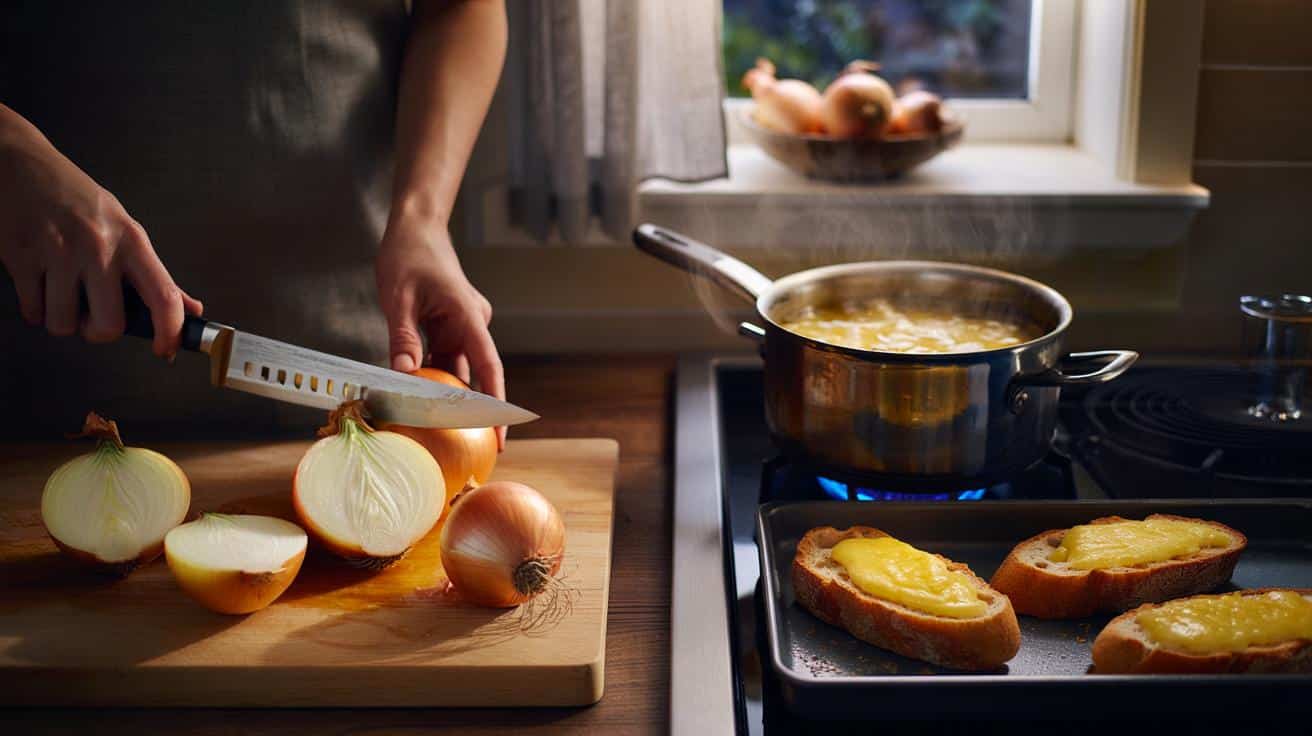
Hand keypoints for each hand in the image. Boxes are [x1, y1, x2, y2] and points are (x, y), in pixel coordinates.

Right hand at [0, 106, 200, 356]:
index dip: (169, 333)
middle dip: (99, 332)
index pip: (163, 297)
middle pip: (108, 325)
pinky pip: (32, 311)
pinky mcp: (21, 257)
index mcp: (131, 241)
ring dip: (62, 321)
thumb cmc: (75, 199)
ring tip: (62, 296)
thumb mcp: (123, 227)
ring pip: (64, 324)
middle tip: (93, 317)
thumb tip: (190, 308)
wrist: (19, 164)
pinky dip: (35, 309)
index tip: (164, 348)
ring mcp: (57, 253)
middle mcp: (98, 247)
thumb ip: (153, 273)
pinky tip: (39, 286)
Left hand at [375, 213, 504, 447]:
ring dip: (442, 393)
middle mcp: (471, 324)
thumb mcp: (398, 299)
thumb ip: (402, 338)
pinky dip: (430, 376)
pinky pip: (443, 357)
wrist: (415, 226)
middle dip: (468, 409)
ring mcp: (462, 325)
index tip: (499, 435)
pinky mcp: (450, 325)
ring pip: (455, 368)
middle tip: (462, 446)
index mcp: (468, 316)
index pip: (488, 368)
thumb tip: (401, 377)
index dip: (495, 405)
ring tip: (433, 428)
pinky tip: (414, 398)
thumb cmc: (408, 255)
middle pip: (474, 374)